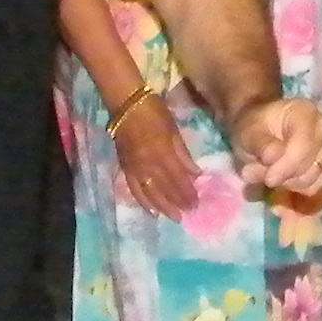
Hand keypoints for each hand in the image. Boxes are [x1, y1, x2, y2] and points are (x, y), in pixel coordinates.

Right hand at [110, 94, 203, 217]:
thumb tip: (196, 174)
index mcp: (163, 151)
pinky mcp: (125, 167)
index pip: (178, 177)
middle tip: (190, 212)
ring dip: (163, 206)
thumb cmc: (153, 110)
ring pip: (150, 192)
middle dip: (178, 201)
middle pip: (165, 187)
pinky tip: (151, 211)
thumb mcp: (173, 128)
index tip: (197, 202)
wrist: (125, 103)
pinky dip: (143, 202)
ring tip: (174, 217)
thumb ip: (183, 153)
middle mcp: (148, 163)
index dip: (187, 192)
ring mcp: (135, 167)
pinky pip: (134, 189)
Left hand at [228, 97, 321, 197]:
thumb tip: (273, 157)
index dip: (286, 167)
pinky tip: (284, 178)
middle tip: (262, 174)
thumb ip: (260, 144)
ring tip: (271, 173)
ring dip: (288, 183)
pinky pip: (315, 186)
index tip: (268, 179)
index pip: (304, 146)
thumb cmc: (255, 127)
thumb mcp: (248, 132)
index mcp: (306, 112)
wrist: (261, 128)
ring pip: (312, 179)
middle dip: (284, 176)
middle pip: (310, 167)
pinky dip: (296, 188)